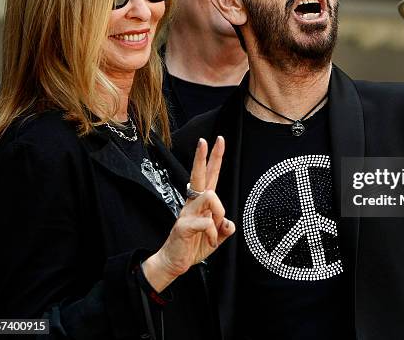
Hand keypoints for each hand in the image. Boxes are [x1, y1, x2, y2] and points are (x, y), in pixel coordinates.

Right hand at [143, 136, 234, 291]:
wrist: (174, 263)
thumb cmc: (193, 247)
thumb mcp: (216, 238)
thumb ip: (225, 228)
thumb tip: (229, 222)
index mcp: (201, 203)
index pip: (209, 176)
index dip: (214, 159)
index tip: (218, 140)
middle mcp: (193, 204)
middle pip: (200, 175)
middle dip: (203, 157)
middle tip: (206, 139)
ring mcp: (187, 213)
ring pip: (210, 196)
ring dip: (219, 212)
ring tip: (215, 231)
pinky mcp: (183, 226)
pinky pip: (206, 222)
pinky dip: (212, 235)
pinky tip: (208, 242)